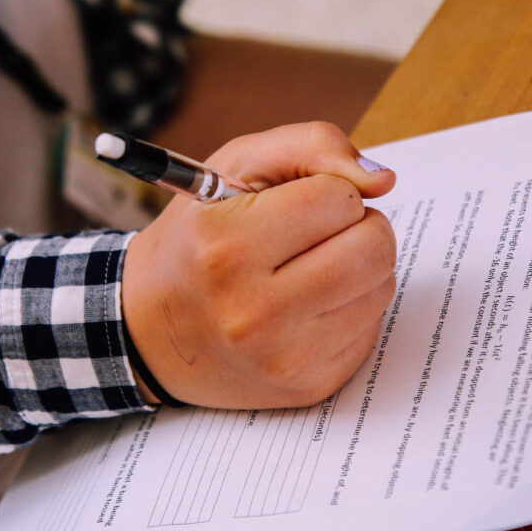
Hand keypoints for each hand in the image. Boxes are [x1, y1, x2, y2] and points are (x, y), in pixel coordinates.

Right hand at [122, 122, 395, 408]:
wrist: (149, 330)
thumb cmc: (196, 238)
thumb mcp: (232, 167)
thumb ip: (309, 146)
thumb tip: (382, 180)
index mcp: (225, 248)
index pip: (337, 198)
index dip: (324, 191)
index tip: (293, 205)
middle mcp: (253, 311)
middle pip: (371, 246)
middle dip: (358, 225)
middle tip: (318, 232)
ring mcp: (284, 356)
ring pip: (380, 286)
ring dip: (358, 266)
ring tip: (309, 267)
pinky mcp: (309, 384)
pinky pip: (371, 329)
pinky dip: (351, 307)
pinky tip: (308, 306)